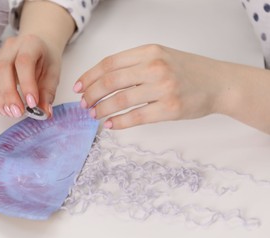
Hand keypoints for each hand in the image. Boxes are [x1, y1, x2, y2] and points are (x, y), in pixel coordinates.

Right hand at [0, 34, 60, 117]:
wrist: (38, 46)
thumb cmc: (45, 59)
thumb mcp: (53, 74)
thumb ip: (48, 93)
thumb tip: (45, 112)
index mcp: (31, 44)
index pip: (24, 62)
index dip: (27, 84)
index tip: (32, 103)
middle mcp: (11, 46)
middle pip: (3, 68)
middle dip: (9, 94)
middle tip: (18, 112)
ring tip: (10, 113)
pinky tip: (3, 108)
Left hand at [74, 44, 228, 128]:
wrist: (219, 83)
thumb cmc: (186, 71)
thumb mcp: (160, 56)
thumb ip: (134, 64)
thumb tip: (100, 81)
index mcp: (149, 51)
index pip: (109, 63)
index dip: (89, 76)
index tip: (78, 88)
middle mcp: (155, 67)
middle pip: (110, 81)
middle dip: (91, 94)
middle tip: (83, 104)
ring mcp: (164, 88)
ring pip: (120, 100)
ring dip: (101, 109)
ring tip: (94, 115)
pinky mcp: (170, 109)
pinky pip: (137, 117)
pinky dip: (119, 122)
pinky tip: (110, 124)